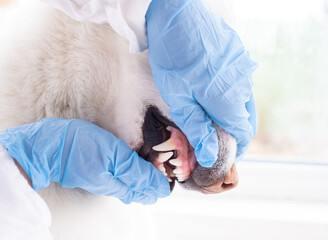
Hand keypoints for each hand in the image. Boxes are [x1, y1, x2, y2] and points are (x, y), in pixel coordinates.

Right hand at [0, 118, 169, 203]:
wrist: (49, 147)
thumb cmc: (79, 146)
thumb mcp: (113, 155)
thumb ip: (135, 171)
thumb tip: (157, 184)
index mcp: (119, 182)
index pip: (148, 190)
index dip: (162, 183)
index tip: (172, 173)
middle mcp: (114, 185)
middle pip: (141, 190)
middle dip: (156, 182)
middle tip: (166, 168)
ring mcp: (105, 179)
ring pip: (131, 184)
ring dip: (145, 177)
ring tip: (155, 166)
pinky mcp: (98, 173)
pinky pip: (120, 178)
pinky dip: (133, 172)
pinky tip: (135, 164)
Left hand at [146, 0, 257, 166]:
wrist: (176, 14)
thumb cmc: (173, 59)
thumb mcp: (179, 99)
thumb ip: (198, 128)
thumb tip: (210, 155)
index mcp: (230, 100)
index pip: (244, 134)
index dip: (235, 148)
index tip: (222, 154)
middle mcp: (244, 84)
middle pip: (245, 117)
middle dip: (232, 130)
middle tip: (212, 135)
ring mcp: (244, 66)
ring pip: (243, 98)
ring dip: (230, 109)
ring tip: (208, 110)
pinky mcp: (239, 53)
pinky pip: (239, 79)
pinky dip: (229, 90)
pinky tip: (210, 85)